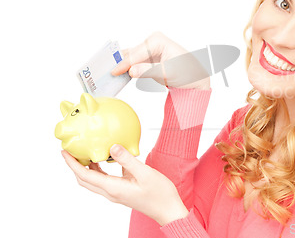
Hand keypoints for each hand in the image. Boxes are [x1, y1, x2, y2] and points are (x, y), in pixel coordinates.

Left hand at [61, 144, 188, 225]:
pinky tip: (107, 159)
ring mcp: (116, 193)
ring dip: (86, 168)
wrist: (168, 210)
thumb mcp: (145, 173)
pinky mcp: (122, 191)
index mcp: (113, 188)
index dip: (73, 164)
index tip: (65, 152)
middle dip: (75, 166)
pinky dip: (99, 169)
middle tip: (71, 151)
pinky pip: (105, 180)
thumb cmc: (159, 194)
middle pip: (85, 180)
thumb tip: (112, 146)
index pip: (85, 176)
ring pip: (94, 181)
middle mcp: (111, 192)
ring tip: (86, 152)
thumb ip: (127, 159)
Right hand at [111, 31, 210, 89]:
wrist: (194, 79)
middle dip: (118, 63)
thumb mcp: (168, 73)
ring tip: (105, 75)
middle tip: (103, 72)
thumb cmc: (187, 73)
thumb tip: (131, 70)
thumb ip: (149, 71)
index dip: (124, 63)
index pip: (136, 53)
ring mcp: (147, 51)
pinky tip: (115, 76)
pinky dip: (124, 70)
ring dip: (119, 66)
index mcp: (157, 41)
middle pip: (130, 54)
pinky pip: (132, 64)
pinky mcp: (146, 60)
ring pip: (129, 58)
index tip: (114, 72)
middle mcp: (151, 42)